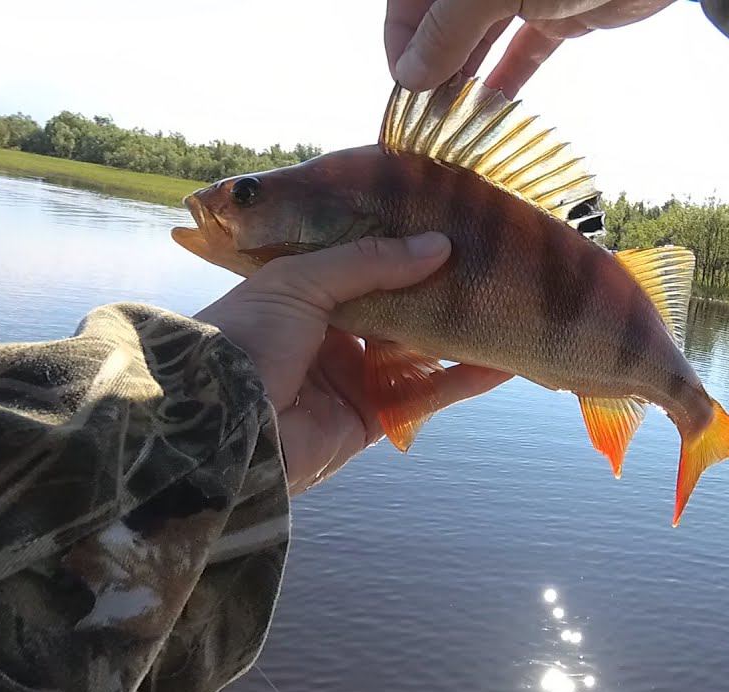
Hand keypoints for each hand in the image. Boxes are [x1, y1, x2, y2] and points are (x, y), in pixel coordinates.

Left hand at [195, 232, 511, 495]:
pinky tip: (503, 361)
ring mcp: (350, 378)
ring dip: (459, 332)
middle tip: (488, 265)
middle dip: (438, 290)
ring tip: (508, 307)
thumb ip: (369, 261)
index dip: (401, 250)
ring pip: (417, 351)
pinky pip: (424, 396)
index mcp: (301, 294)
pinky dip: (463, 381)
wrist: (220, 425)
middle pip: (397, 308)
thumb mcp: (300, 280)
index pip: (362, 265)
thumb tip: (439, 245)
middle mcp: (328, 334)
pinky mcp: (369, 420)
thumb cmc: (246, 337)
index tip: (446, 228)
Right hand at [385, 0, 674, 97]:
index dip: (400, 41)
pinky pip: (524, 49)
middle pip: (442, 21)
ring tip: (452, 122)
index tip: (403, 89)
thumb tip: (408, 75)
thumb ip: (447, 28)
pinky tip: (492, 112)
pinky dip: (509, 78)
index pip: (407, 1)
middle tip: (426, 117)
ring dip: (466, 78)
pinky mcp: (562, 13)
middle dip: (432, 65)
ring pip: (481, 37)